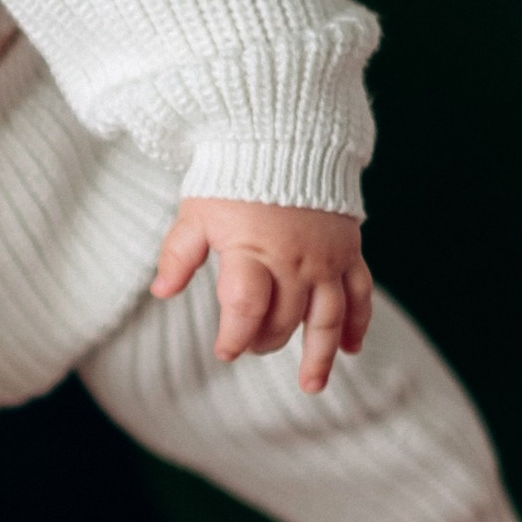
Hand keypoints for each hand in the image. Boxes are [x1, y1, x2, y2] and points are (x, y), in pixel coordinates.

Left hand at [152, 196, 373, 393]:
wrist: (285, 135)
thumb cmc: (233, 175)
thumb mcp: (197, 212)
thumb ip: (179, 254)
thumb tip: (162, 291)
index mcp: (252, 250)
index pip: (247, 307)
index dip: (235, 336)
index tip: (225, 351)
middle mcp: (294, 259)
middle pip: (284, 318)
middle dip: (265, 340)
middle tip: (250, 347)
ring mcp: (326, 258)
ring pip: (329, 317)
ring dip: (320, 354)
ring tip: (311, 385)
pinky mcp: (348, 251)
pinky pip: (360, 293)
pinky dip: (358, 323)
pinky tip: (351, 349)